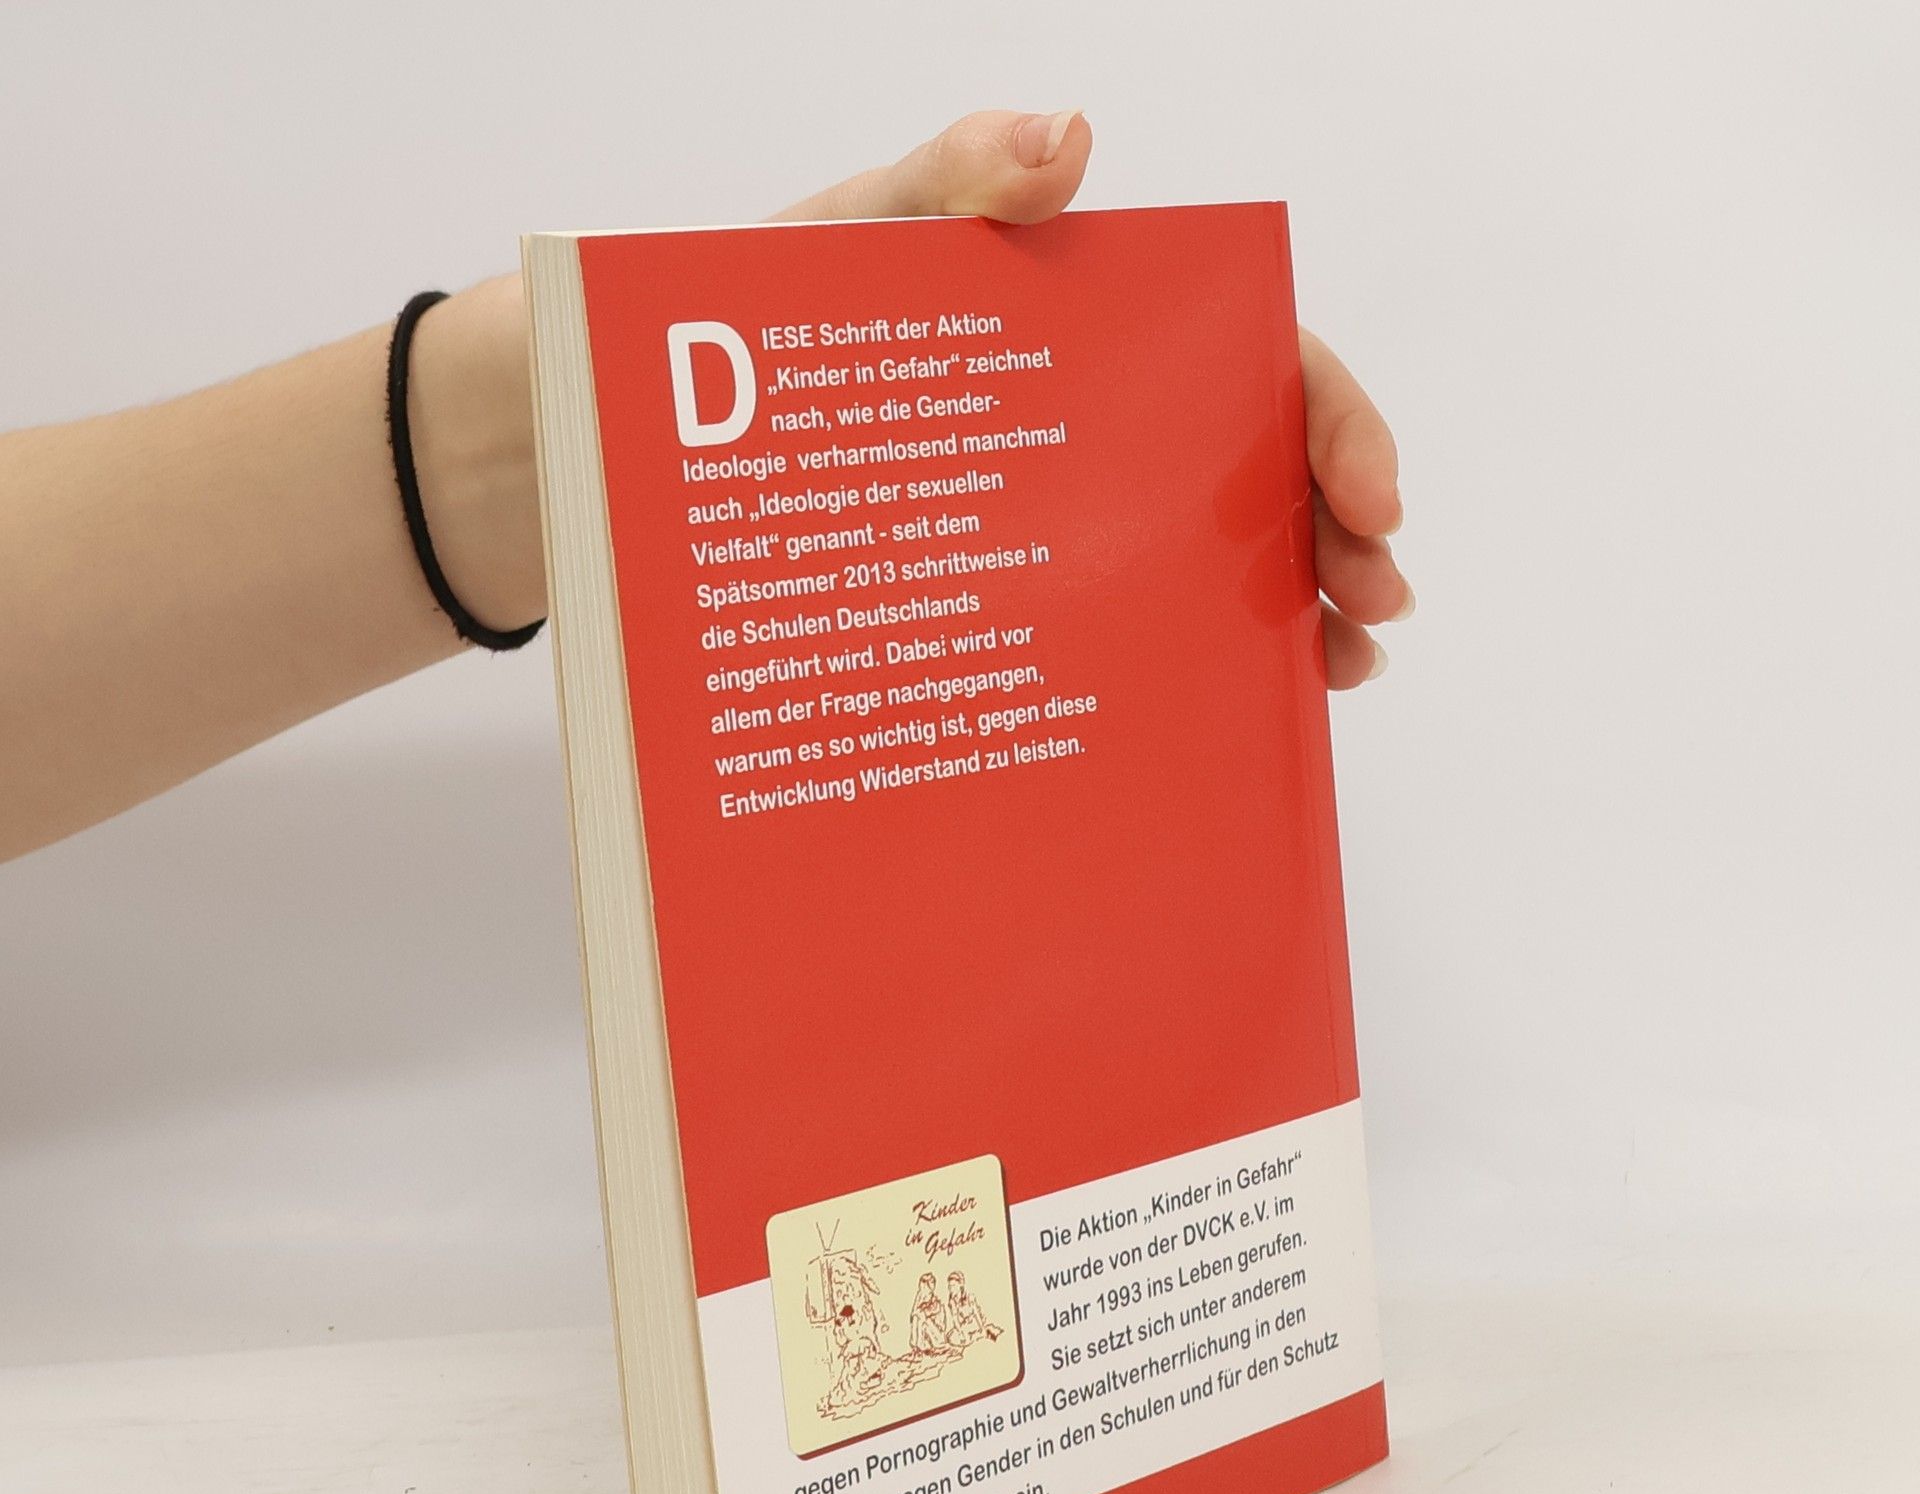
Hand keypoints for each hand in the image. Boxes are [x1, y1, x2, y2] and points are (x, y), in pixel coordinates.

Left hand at [773, 110, 1411, 689]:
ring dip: (1300, 606)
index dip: (1330, 419)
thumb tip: (1070, 139)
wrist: (668, 447)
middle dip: (1340, 532)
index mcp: (1090, 328)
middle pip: (1259, 468)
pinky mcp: (1027, 594)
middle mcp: (1101, 424)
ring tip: (1342, 666)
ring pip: (1216, 555)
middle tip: (1375, 606)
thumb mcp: (851, 241)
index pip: (1251, 357)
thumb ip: (953, 181)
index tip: (1371, 501)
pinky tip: (1247, 696)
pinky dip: (1208, 657)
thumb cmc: (756, 330)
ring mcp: (1072, 516)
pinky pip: (1137, 625)